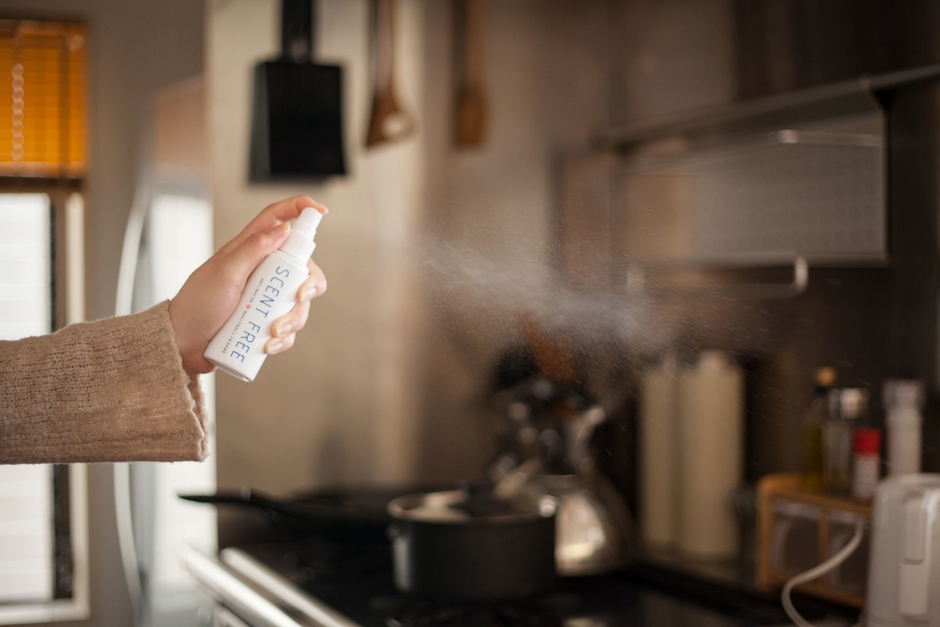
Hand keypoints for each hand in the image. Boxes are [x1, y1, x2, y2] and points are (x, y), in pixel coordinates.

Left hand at [168, 195, 328, 373]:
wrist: (183, 342)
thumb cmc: (197, 303)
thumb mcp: (225, 272)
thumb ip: (253, 249)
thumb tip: (284, 228)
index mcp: (250, 250)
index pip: (278, 219)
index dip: (300, 209)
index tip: (321, 211)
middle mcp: (263, 271)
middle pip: (303, 267)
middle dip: (310, 284)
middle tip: (299, 295)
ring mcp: (266, 297)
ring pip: (300, 302)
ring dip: (293, 319)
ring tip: (272, 332)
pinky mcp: (266, 322)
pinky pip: (289, 329)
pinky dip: (284, 339)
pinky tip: (268, 345)